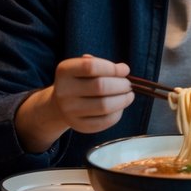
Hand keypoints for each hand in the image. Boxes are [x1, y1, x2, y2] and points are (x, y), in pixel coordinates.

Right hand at [15, 54, 133, 152]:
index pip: (91, 66)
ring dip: (123, 99)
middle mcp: (63, 91)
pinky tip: (120, 106)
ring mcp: (70, 111)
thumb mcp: (84, 67)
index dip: (113, 68)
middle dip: (121, 85)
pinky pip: (105, 121)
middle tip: (128, 85)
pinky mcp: (79, 126)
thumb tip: (123, 69)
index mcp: (65, 71)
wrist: (62, 103)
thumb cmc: (81, 81)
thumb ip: (102, 65)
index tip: (125, 70)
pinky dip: (118, 113)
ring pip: (105, 106)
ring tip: (128, 95)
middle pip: (100, 87)